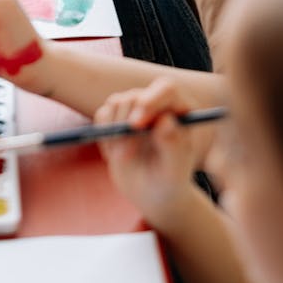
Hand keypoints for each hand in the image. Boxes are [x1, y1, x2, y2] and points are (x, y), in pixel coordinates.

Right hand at [94, 77, 211, 228]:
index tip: (137, 124)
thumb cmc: (171, 179)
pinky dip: (105, 137)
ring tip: (126, 159)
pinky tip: (116, 155)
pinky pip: (102, 115)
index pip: (167, 90)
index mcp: (180, 109)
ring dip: (115, 133)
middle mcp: (157, 102)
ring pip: (116, 103)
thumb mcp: (175, 168)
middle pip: (135, 96)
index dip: (151, 101)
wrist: (153, 191)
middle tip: (125, 156)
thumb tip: (165, 121)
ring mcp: (135, 107)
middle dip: (126, 125)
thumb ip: (174, 145)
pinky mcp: (116, 115)